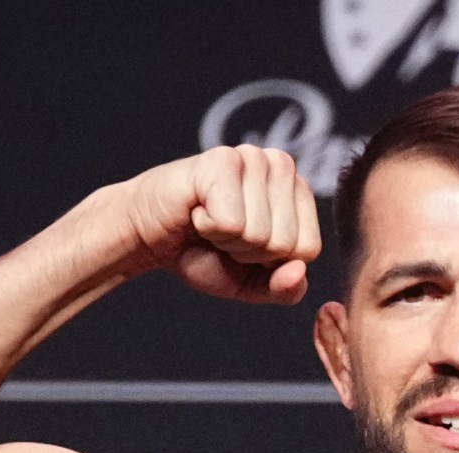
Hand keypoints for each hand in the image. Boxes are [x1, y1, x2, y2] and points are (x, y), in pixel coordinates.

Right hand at [117, 145, 320, 304]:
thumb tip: (298, 273)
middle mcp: (281, 166)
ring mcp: (253, 157)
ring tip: (209, 219)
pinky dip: (208, 227)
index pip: (308, 249)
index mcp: (298, 191)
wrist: (149, 235)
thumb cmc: (202, 251)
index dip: (270, 262)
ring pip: (260, 234)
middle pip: (286, 243)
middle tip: (222, 231)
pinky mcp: (223, 160)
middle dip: (248, 252)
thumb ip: (284, 288)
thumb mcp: (252, 282)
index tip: (244, 243)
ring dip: (226, 239)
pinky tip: (197, 210)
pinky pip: (231, 223)